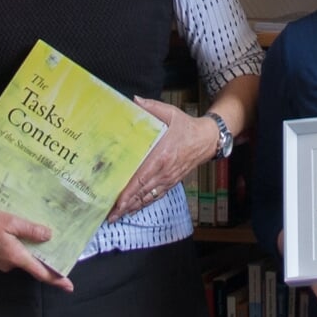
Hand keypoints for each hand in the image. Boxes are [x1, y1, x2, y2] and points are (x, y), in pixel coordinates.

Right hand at [0, 206, 73, 290]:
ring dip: (27, 251)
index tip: (69, 286)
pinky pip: (10, 256)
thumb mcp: (11, 221)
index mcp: (16, 257)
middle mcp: (9, 264)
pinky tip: (14, 237)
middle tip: (54, 249)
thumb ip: (31, 230)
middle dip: (42, 259)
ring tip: (34, 237)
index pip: (41, 272)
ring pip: (20, 259)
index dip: (56, 279)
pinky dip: (16, 249)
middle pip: (31, 265)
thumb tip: (49, 236)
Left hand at [109, 97, 220, 219]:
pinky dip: (144, 204)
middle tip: (109, 216)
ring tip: (116, 216)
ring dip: (132, 208)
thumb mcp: (169, 113)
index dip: (129, 192)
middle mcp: (164, 172)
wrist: (206, 139)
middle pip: (142, 193)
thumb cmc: (185, 126)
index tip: (118, 202)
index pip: (142, 178)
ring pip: (148, 197)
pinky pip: (156, 196)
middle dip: (125, 206)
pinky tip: (133, 209)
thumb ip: (150, 107)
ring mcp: (168, 179)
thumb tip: (134, 100)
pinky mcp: (171, 182)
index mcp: (161, 156)